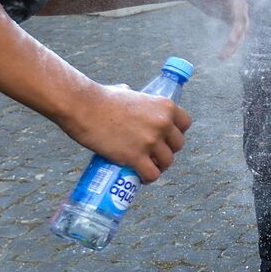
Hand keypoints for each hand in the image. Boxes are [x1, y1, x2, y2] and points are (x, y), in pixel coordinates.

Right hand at [63, 83, 192, 183]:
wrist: (85, 107)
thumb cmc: (101, 98)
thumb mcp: (128, 92)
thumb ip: (134, 97)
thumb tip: (129, 92)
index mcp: (165, 106)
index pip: (185, 124)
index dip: (176, 133)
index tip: (167, 138)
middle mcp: (163, 123)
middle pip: (178, 145)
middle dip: (168, 151)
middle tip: (155, 154)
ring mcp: (151, 141)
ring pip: (167, 162)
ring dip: (159, 167)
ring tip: (148, 168)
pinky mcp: (135, 156)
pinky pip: (151, 174)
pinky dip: (148, 178)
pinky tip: (142, 178)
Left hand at [183, 0, 248, 58]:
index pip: (240, 13)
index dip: (238, 26)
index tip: (233, 39)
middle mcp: (239, 6)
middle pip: (243, 26)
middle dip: (236, 40)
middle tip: (227, 52)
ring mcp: (236, 14)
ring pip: (240, 33)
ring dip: (233, 46)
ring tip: (222, 57)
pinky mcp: (231, 20)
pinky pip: (235, 35)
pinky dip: (230, 46)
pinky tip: (222, 55)